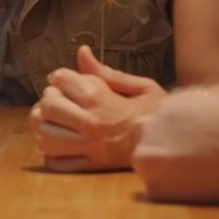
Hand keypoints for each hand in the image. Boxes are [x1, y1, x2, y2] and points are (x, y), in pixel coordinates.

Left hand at [29, 45, 166, 170]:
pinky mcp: (91, 167)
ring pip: (46, 136)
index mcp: (102, 100)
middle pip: (48, 107)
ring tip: (56, 121)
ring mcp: (90, 148)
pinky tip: (61, 142)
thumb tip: (82, 51)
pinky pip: (55, 161)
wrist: (173, 147)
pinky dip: (51, 152)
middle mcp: (92, 124)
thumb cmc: (156, 113)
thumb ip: (106, 72)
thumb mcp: (140, 86)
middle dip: (49, 99)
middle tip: (59, 100)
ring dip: (45, 126)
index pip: (61, 81)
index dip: (59, 77)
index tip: (63, 81)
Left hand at [132, 55, 218, 203]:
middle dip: (164, 143)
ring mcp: (155, 155)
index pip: (162, 116)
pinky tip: (198, 188)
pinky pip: (153, 186)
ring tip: (199, 173)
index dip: (180, 129)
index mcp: (178, 103)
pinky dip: (170, 188)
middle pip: (146, 134)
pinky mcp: (159, 187)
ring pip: (145, 159)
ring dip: (164, 165)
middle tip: (197, 158)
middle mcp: (158, 124)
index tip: (202, 141)